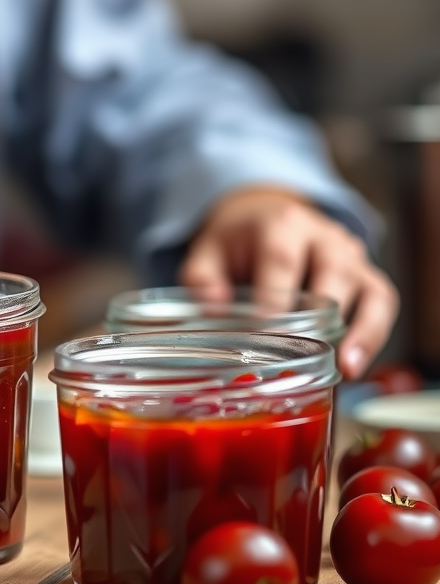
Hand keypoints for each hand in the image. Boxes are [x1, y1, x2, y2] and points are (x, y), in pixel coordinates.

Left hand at [178, 187, 398, 378]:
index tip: (265, 332)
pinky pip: (381, 302)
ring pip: (369, 289)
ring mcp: (350, 256)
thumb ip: (202, 276)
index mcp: (281, 224)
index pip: (281, 258)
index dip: (275, 296)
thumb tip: (213, 307)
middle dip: (321, 316)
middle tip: (305, 356)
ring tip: (346, 368)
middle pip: (333, 270)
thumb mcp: (208, 249)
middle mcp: (323, 237)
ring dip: (361, 331)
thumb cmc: (237, 241)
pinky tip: (355, 364)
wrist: (265, 215)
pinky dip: (374, 334)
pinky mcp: (366, 274)